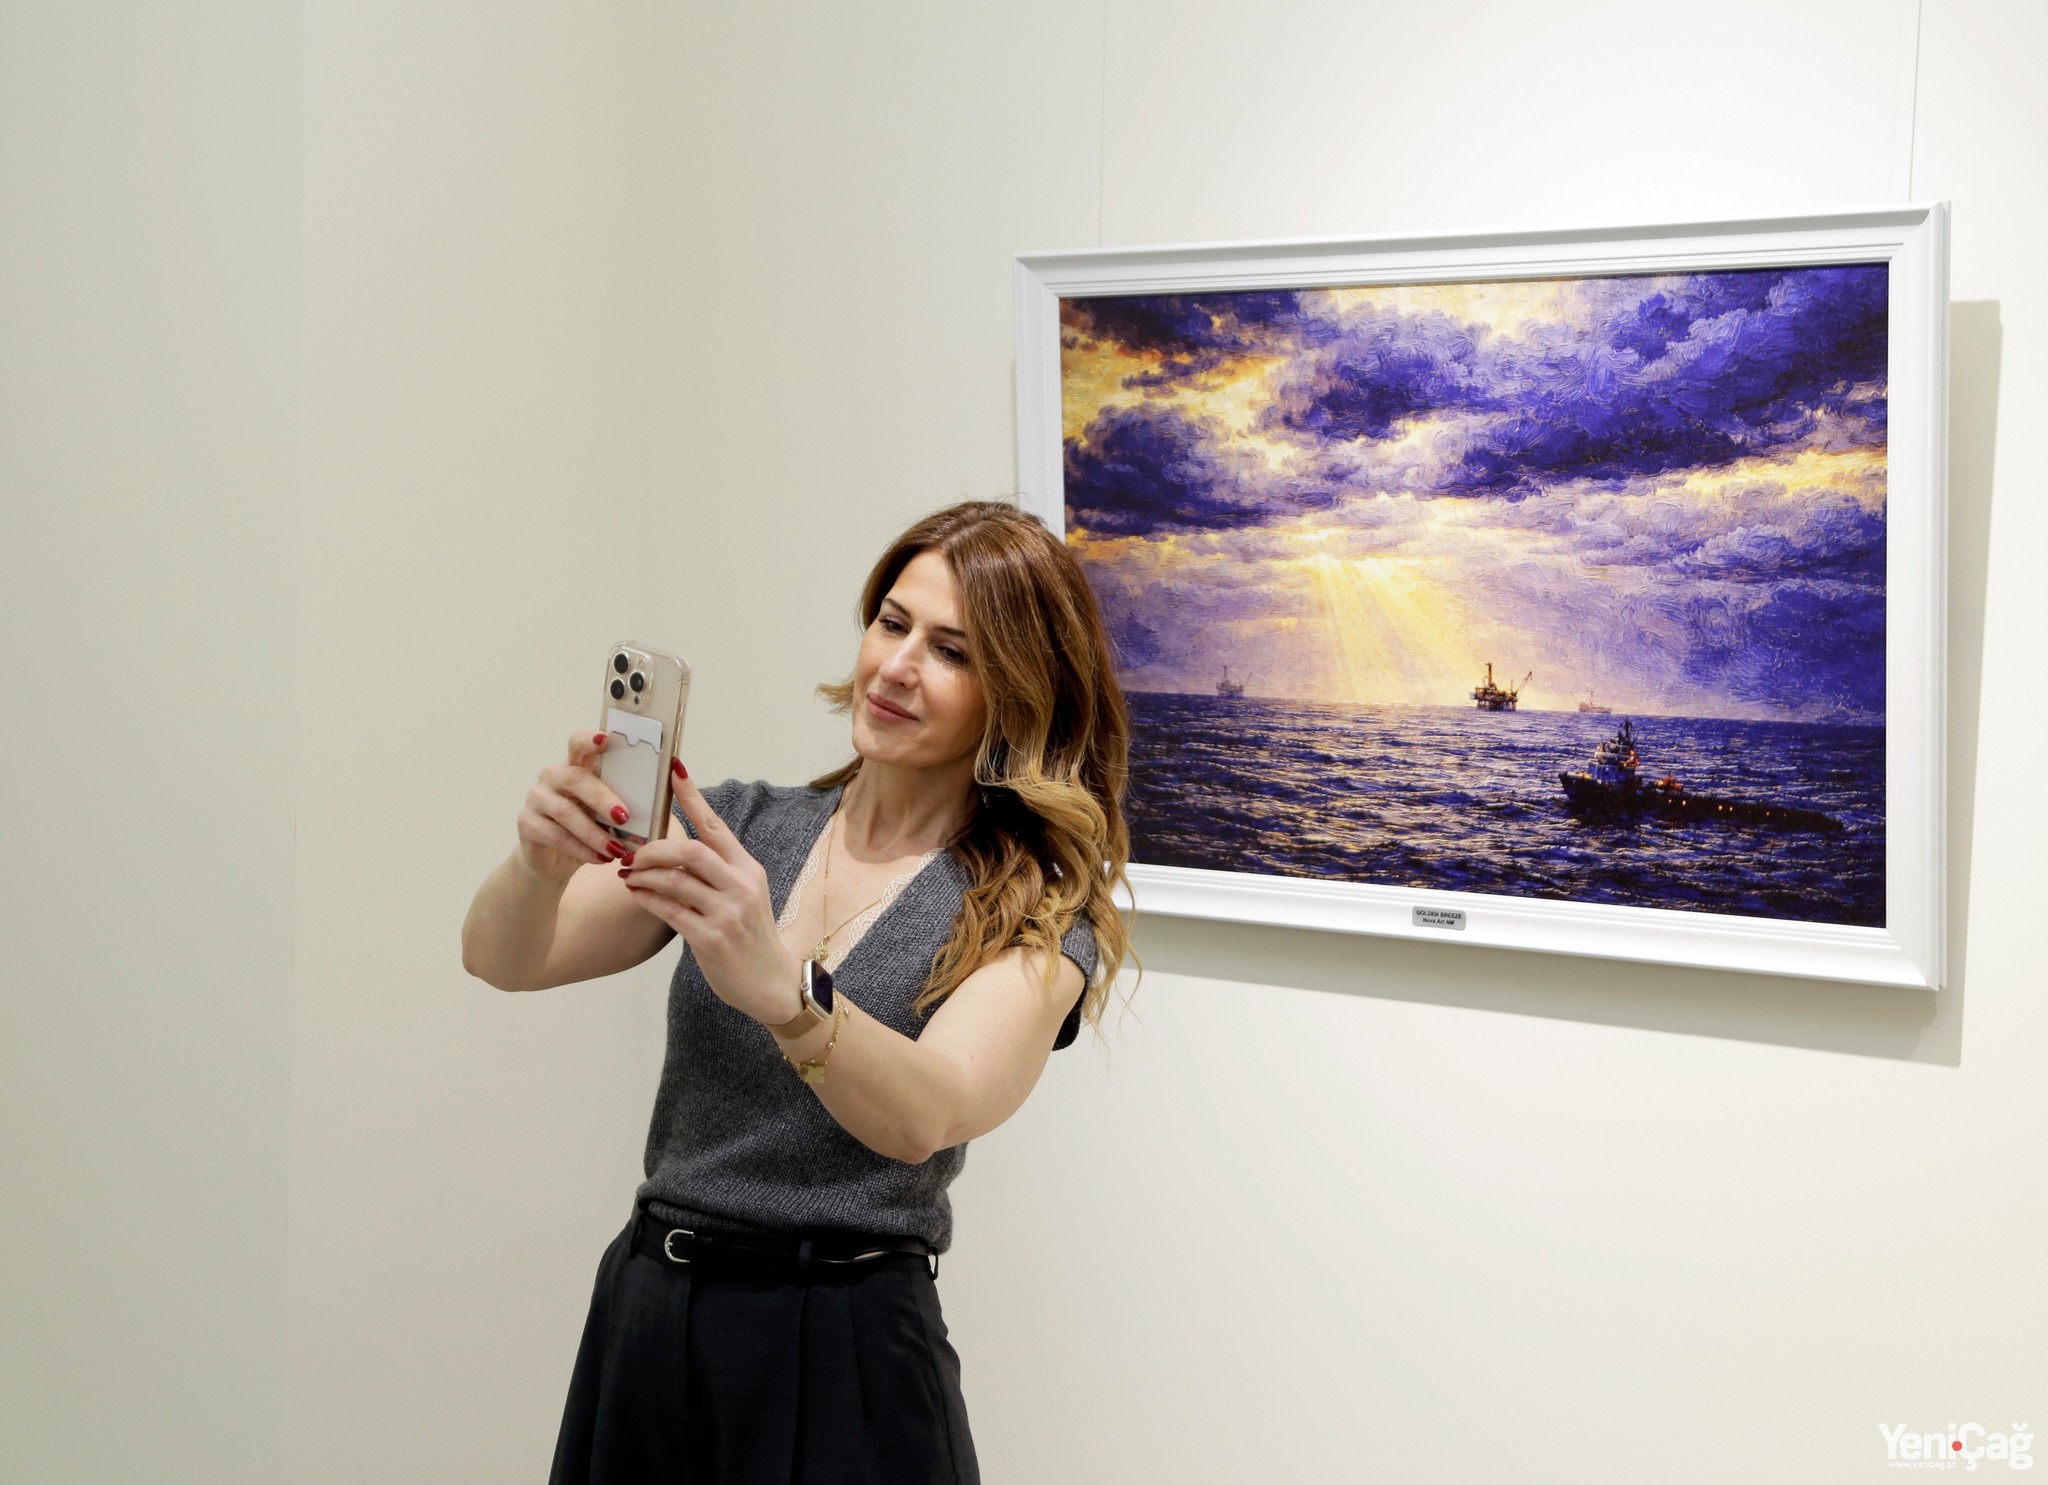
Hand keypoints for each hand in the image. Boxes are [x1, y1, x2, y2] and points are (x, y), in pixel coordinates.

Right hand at [514, 729, 635, 883]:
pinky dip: (581, 849)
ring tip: (617, 850)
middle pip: (576, 778)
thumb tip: (662, 799)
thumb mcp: (606, 812)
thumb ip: (624, 800)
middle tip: (625, 817)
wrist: (553, 860)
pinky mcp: (527, 824)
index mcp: (575, 764)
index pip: (578, 742)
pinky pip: (556, 836)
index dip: (589, 739)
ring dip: (595, 833)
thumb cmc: (587, 828)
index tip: (605, 738)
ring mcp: (537, 798)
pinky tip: (600, 858)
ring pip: (566, 812)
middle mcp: (552, 776)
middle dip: (603, 798)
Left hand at [620, 763, 801, 1024]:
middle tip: (630, 851)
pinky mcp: (711, 938)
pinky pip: (670, 910)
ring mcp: (727, 913)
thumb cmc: (750, 935)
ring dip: (644, 874)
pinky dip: (647, 898)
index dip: (692, 797)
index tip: (673, 770)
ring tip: (627, 872)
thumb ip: (716, 871)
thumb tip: (673, 846)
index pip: (715, 825)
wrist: (770, 982)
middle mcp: (741, 886)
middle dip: (654, 847)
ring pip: (675, 880)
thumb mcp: (743, 895)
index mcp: (747, 868)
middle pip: (690, 850)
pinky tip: (636, 893)